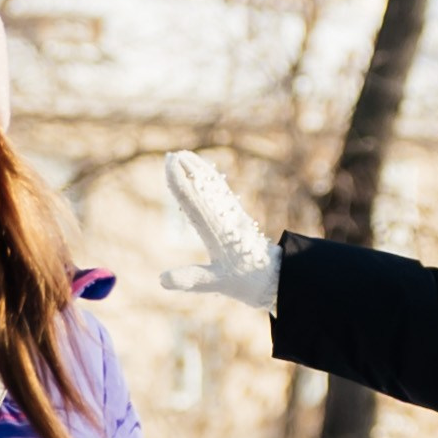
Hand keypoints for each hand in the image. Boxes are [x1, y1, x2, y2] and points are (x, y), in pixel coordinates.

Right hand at [162, 151, 281, 310]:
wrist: (276, 276)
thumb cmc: (246, 280)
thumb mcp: (217, 283)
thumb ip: (190, 279)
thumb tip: (162, 280)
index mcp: (216, 229)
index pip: (193, 199)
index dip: (179, 180)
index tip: (169, 163)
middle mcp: (224, 217)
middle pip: (203, 186)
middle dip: (187, 169)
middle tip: (171, 155)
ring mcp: (233, 215)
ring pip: (214, 186)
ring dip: (199, 170)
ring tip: (185, 156)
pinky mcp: (238, 217)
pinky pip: (222, 192)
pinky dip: (212, 180)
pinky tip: (207, 175)